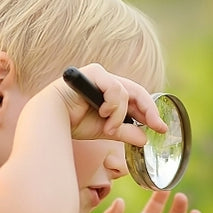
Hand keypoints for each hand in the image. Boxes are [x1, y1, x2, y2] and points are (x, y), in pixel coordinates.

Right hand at [52, 64, 166, 145]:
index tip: (161, 128)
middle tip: (157, 126)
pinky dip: (113, 105)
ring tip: (108, 128)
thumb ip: (125, 132)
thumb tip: (145, 139)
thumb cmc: (73, 122)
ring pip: (124, 94)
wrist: (51, 120)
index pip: (136, 100)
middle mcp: (107, 81)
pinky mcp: (94, 73)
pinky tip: (103, 113)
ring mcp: (101, 75)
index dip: (150, 113)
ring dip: (119, 115)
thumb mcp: (106, 130)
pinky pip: (115, 88)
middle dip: (149, 111)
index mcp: (110, 93)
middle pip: (137, 93)